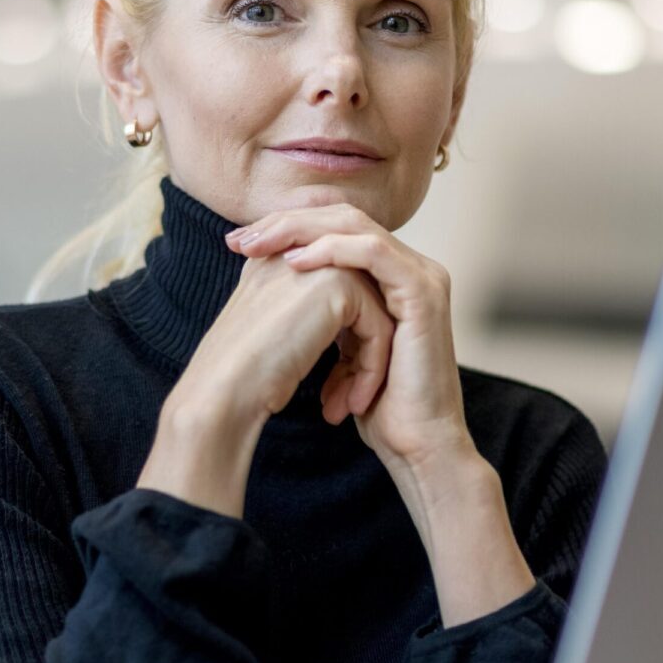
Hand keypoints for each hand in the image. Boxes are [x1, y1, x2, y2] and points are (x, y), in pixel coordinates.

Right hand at [140, 231, 396, 518]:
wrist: (224, 388)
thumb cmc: (240, 376)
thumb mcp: (272, 333)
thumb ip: (299, 315)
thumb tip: (337, 328)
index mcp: (274, 259)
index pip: (333, 291)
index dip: (341, 339)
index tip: (334, 388)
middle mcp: (295, 252)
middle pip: (359, 299)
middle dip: (360, 349)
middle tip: (349, 396)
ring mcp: (319, 263)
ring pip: (374, 314)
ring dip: (369, 364)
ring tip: (351, 405)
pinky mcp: (339, 285)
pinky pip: (378, 327)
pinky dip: (371, 369)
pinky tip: (353, 404)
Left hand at [226, 202, 471, 473]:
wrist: (414, 444)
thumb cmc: (375, 405)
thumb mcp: (338, 346)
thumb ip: (323, 311)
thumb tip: (274, 288)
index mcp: (390, 275)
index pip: (334, 229)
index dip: (286, 229)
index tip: (239, 244)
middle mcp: (409, 266)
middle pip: (342, 217)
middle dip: (286, 223)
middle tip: (240, 239)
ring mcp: (421, 276)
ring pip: (355, 225)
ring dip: (301, 231)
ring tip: (258, 245)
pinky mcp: (423, 292)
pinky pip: (372, 252)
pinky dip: (331, 251)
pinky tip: (295, 261)